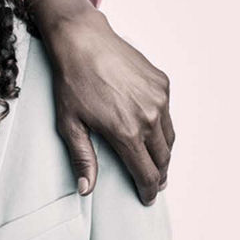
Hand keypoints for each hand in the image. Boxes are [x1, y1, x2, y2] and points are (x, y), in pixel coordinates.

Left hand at [26, 0, 173, 204]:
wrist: (83, 41)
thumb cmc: (71, 81)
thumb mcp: (69, 124)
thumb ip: (82, 159)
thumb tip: (86, 189)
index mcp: (126, 132)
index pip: (146, 173)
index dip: (147, 190)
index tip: (146, 198)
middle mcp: (149, 117)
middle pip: (163, 159)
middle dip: (158, 175)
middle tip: (152, 183)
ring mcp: (159, 99)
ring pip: (169, 138)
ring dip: (163, 153)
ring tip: (155, 162)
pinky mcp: (162, 83)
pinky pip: (168, 113)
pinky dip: (162, 125)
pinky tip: (150, 129)